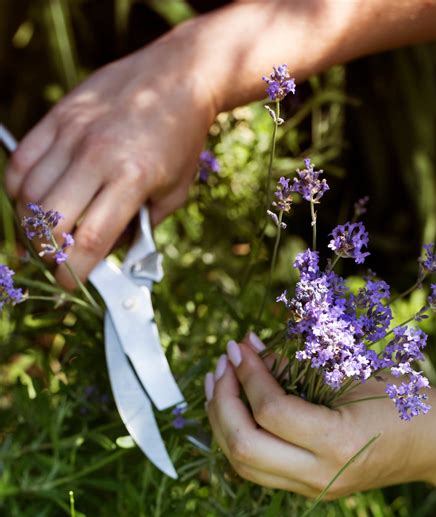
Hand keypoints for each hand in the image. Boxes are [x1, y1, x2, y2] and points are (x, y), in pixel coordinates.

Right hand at [5, 29, 215, 286]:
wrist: (177, 78)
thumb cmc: (180, 141)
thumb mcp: (175, 193)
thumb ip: (142, 227)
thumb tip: (107, 255)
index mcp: (132, 178)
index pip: (90, 238)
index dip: (74, 270)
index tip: (69, 284)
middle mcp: (96, 155)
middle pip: (51, 221)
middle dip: (49, 252)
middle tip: (58, 258)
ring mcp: (72, 134)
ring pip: (28, 194)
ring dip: (31, 224)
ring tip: (46, 232)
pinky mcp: (58, 117)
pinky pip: (21, 162)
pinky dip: (19, 190)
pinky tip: (33, 201)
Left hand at [205, 335, 435, 498]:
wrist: (429, 443)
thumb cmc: (399, 400)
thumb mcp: (347, 375)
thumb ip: (293, 367)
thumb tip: (247, 349)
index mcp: (337, 444)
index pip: (271, 411)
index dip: (248, 374)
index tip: (240, 345)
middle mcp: (318, 476)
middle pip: (243, 446)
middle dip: (223, 399)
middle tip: (223, 362)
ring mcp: (310, 488)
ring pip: (241, 463)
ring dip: (222, 418)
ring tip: (218, 379)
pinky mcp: (304, 488)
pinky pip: (255, 466)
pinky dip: (235, 434)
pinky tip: (232, 405)